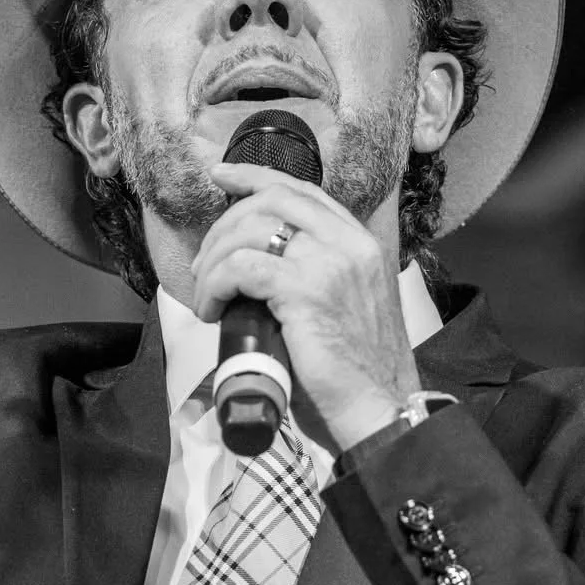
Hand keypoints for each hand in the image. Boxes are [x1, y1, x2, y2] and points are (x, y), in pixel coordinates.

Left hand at [189, 163, 421, 452]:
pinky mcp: (305, 292)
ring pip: (250, 231)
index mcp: (360, 243)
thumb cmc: (358, 372)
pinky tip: (212, 309)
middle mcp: (349, 244)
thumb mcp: (348, 306)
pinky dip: (215, 285)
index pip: (303, 191)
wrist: (380, 407)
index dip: (255, 177)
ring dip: (214, 260)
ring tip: (206, 294)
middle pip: (271, 201)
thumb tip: (265, 268)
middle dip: (224, 225)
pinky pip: (242, 268)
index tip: (222, 176)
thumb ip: (320, 276)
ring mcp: (329, 264)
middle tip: (204, 263)